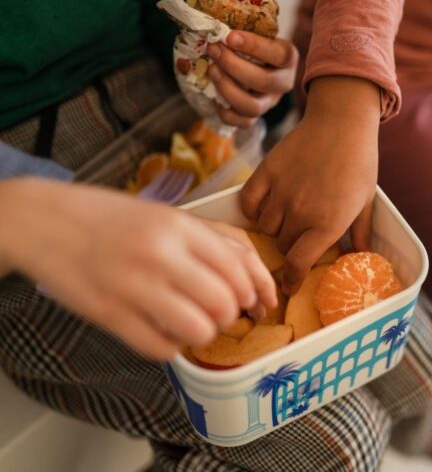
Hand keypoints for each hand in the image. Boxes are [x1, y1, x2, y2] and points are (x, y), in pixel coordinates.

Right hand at [0, 179, 276, 360]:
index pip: (239, 268)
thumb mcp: (166, 215)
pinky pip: (160, 348)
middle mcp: (160, 255)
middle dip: (231, 315)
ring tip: (192, 323)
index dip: (256, 291)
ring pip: (198, 330)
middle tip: (221, 313)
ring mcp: (133, 286)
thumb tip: (254, 270)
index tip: (255, 301)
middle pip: (224, 303)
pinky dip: (170, 346)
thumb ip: (212, 238)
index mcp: (178, 226)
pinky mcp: (109, 315)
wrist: (44, 220)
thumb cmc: (111, 217)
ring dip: (203, 334)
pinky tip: (163, 331)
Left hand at [207, 31, 298, 127]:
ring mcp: (270, 102)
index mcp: (288, 58)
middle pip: (264, 82)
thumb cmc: (250, 43)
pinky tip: (214, 96)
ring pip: (253, 107)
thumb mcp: (253, 32)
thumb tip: (213, 26)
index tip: (230, 36)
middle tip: (214, 50)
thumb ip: (242, 30)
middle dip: (234, 66)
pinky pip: (242, 123)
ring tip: (212, 71)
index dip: (254, 46)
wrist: (253, 62)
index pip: (279, 55)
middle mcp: (283, 83)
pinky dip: (225, 112)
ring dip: (228, 89)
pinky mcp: (256, 117)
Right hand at [240, 76, 379, 294]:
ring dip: (274, 229)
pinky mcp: (266, 173)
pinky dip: (254, 210)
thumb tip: (359, 258)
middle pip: (282, 246)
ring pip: (265, 228)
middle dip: (290, 248)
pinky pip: (250, 204)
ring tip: (286, 219)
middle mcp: (301, 212)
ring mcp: (281, 192)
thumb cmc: (359, 163)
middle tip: (298, 239)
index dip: (291, 280)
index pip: (298, 264)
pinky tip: (266, 208)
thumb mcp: (365, 202)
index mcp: (327, 223)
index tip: (287, 286)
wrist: (342, 122)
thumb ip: (359, 234)